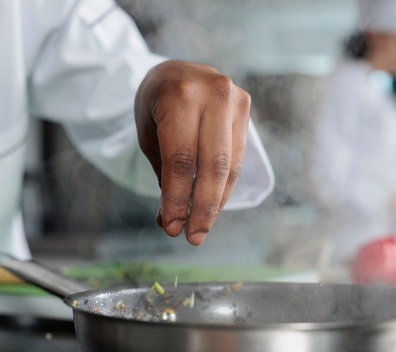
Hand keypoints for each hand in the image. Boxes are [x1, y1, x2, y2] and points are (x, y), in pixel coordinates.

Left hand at [134, 60, 250, 245]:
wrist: (174, 71)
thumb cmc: (155, 107)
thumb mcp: (149, 136)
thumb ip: (163, 174)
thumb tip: (169, 223)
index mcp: (179, 95)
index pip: (181, 159)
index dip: (178, 198)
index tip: (171, 228)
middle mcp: (212, 93)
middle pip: (212, 164)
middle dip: (203, 207)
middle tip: (193, 237)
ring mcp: (234, 98)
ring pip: (229, 164)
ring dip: (216, 202)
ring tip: (200, 228)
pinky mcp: (246, 106)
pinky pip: (237, 157)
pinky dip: (224, 186)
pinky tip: (212, 206)